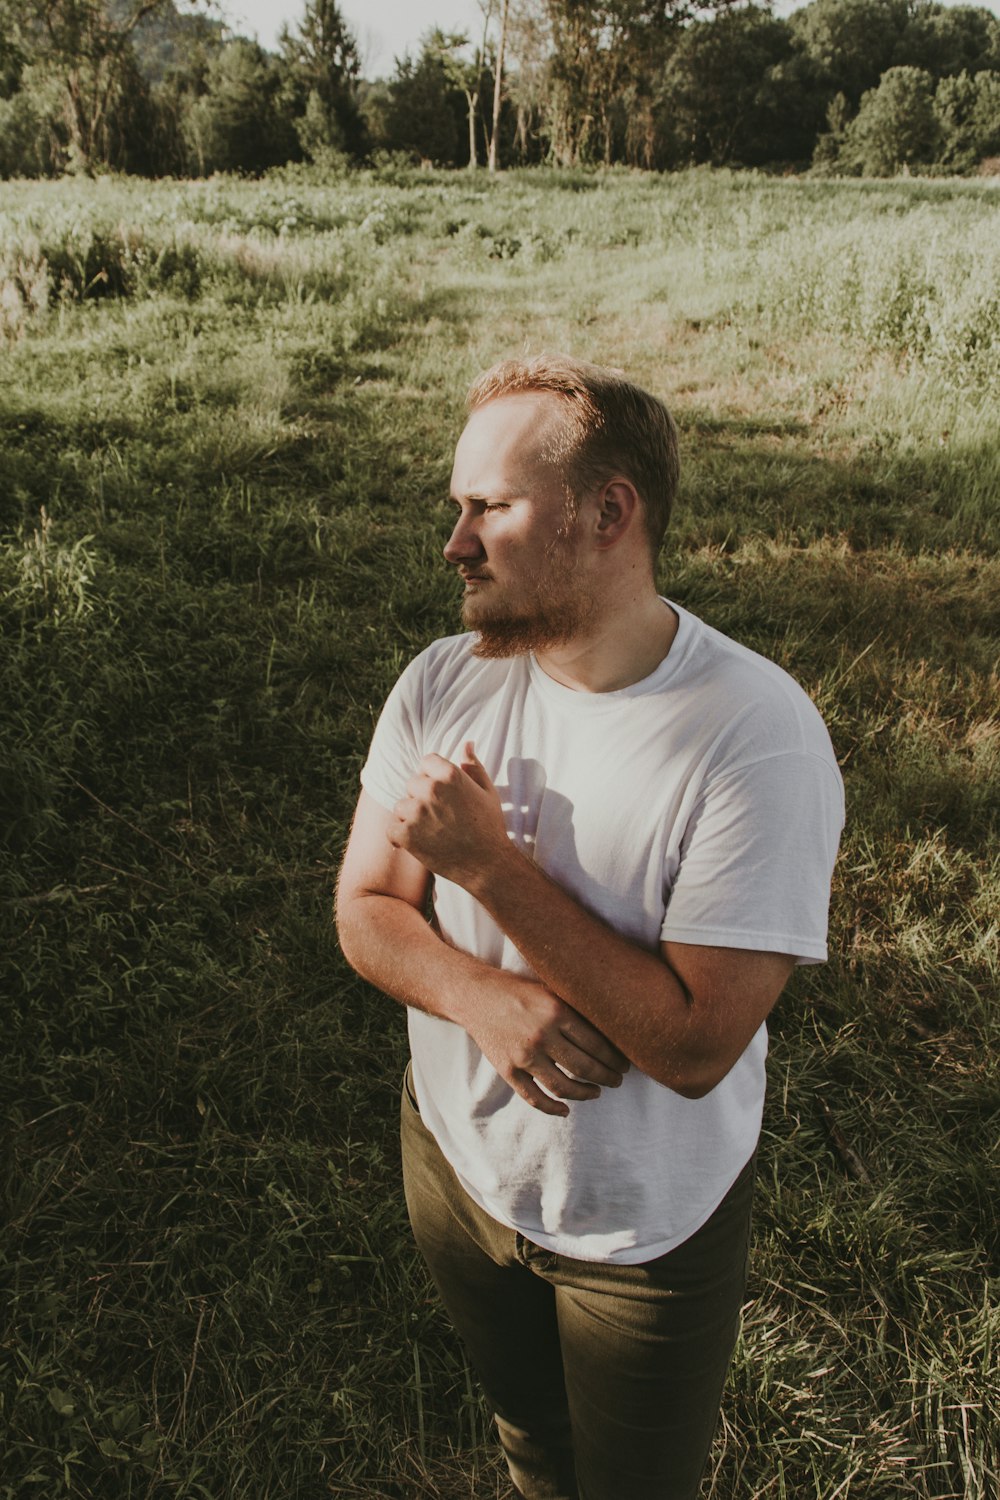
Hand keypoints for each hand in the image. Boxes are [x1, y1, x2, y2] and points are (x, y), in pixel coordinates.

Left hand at [389, 742, 508, 887]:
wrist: (488, 864)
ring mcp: (416, 812)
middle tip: (441, 817)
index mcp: (450, 774)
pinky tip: (417, 843)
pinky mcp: (407, 835)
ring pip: (401, 806)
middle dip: (422, 798)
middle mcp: (431, 790)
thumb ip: (473, 765)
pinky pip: (392, 828)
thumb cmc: (490, 826)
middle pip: (412, 784)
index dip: (433, 777)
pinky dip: (400, 837)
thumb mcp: (487, 791)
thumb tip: (466, 743)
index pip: (426, 762)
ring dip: (411, 817)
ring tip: (433, 831)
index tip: (444, 796)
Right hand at [462, 971, 630, 1117]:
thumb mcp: (551, 990)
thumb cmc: (520, 991)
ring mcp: (524, 1056)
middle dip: (608, 1078)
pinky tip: (565, 1110)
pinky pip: (535, 1098)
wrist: (476, 996)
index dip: (616, 1059)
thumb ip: (576, 1008)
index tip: (625, 1065)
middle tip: (617, 1081)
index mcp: (557, 1012)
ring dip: (586, 1094)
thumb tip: (613, 1029)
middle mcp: (542, 1035)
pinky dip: (553, 1108)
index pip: (598, 1044)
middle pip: (586, 1067)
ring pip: (564, 1087)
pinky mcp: (508, 1070)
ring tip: (597, 1092)